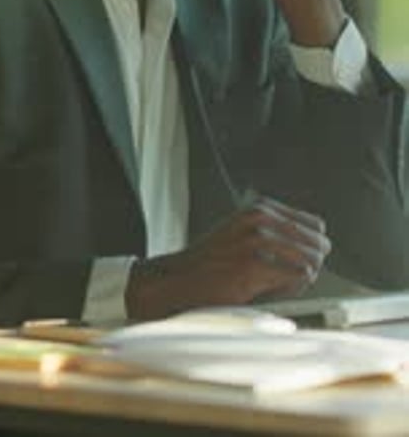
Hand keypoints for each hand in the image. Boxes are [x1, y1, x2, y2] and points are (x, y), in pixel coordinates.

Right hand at [125, 196, 330, 320]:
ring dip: (302, 278)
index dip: (313, 246)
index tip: (306, 260)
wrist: (179, 279)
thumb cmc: (212, 262)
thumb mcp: (244, 233)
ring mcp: (256, 240)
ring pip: (311, 260)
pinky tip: (275, 291)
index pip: (314, 224)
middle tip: (297, 277)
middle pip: (317, 242)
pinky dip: (292, 289)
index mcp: (260, 208)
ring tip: (283, 285)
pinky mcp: (253, 266)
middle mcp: (259, 218)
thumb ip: (276, 234)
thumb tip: (318, 251)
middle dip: (312, 263)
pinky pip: (297, 278)